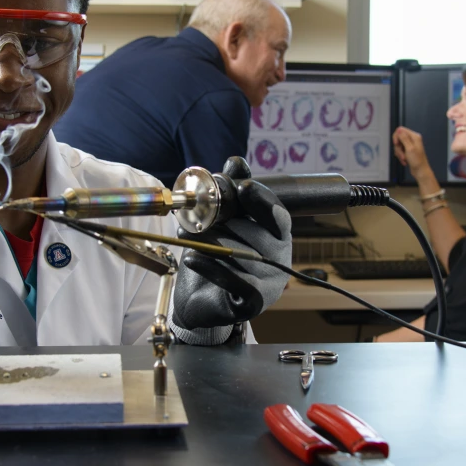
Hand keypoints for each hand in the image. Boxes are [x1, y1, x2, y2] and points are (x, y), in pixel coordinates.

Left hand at [170, 157, 291, 343]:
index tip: (243, 187)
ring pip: (241, 255)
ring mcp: (270, 284)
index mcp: (278, 238)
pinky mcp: (253, 304)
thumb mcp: (222, 224)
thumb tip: (236, 162)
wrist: (200, 302)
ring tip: (184, 235)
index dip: (262, 201)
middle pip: (256, 234)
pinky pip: (232, 280)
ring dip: (208, 243)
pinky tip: (191, 259)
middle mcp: (280, 260)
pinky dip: (209, 267)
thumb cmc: (215, 259)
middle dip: (222, 223)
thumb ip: (231, 195)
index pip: (278, 216)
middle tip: (194, 218)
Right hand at [392, 126, 433, 182]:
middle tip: (401, 154)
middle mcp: (412, 139)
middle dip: (398, 147)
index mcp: (414, 136)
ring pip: (398, 146)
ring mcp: (410, 145)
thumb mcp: (409, 148)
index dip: (396, 137)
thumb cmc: (417, 161)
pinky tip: (404, 160)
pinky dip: (401, 156)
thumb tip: (399, 129)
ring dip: (399, 153)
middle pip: (398, 138)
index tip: (396, 144)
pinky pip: (400, 150)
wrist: (420, 171)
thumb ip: (404, 138)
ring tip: (404, 158)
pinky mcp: (408, 151)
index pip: (401, 130)